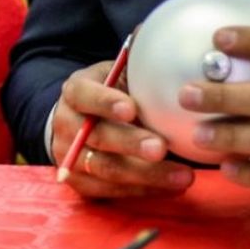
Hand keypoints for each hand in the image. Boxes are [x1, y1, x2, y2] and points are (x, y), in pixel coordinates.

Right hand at [52, 61, 194, 197]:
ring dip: (146, 174)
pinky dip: (145, 190)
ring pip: (106, 169)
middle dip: (130, 143)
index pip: (84, 95)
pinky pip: (112, 191)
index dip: (105, 102)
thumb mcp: (116, 77)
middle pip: (96, 137)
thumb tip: (170, 57)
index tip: (131, 109)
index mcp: (75, 93)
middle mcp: (66, 125)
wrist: (79, 126)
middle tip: (160, 147)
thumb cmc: (111, 97)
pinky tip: (172, 186)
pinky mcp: (80, 184)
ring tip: (183, 176)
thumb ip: (137, 73)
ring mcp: (70, 157)